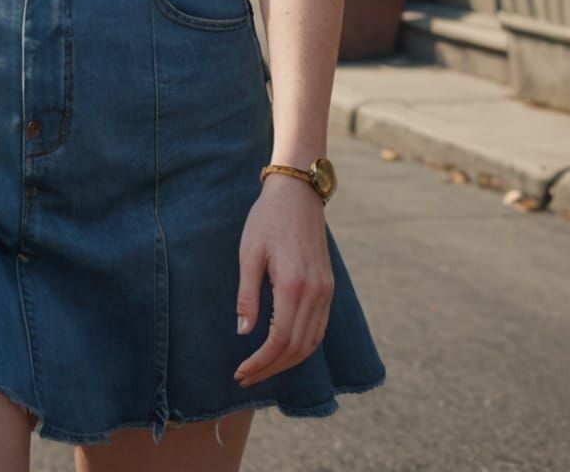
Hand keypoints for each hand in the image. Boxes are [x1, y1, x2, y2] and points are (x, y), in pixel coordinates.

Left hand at [232, 175, 333, 388]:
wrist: (298, 193)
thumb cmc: (267, 219)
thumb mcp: (249, 253)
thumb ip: (247, 295)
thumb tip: (243, 332)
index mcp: (293, 285)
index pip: (279, 340)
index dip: (260, 362)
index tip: (241, 372)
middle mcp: (315, 293)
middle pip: (297, 348)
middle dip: (271, 368)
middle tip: (246, 377)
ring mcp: (326, 291)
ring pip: (311, 343)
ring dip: (287, 362)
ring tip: (262, 369)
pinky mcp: (328, 286)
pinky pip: (319, 328)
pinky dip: (302, 346)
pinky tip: (284, 350)